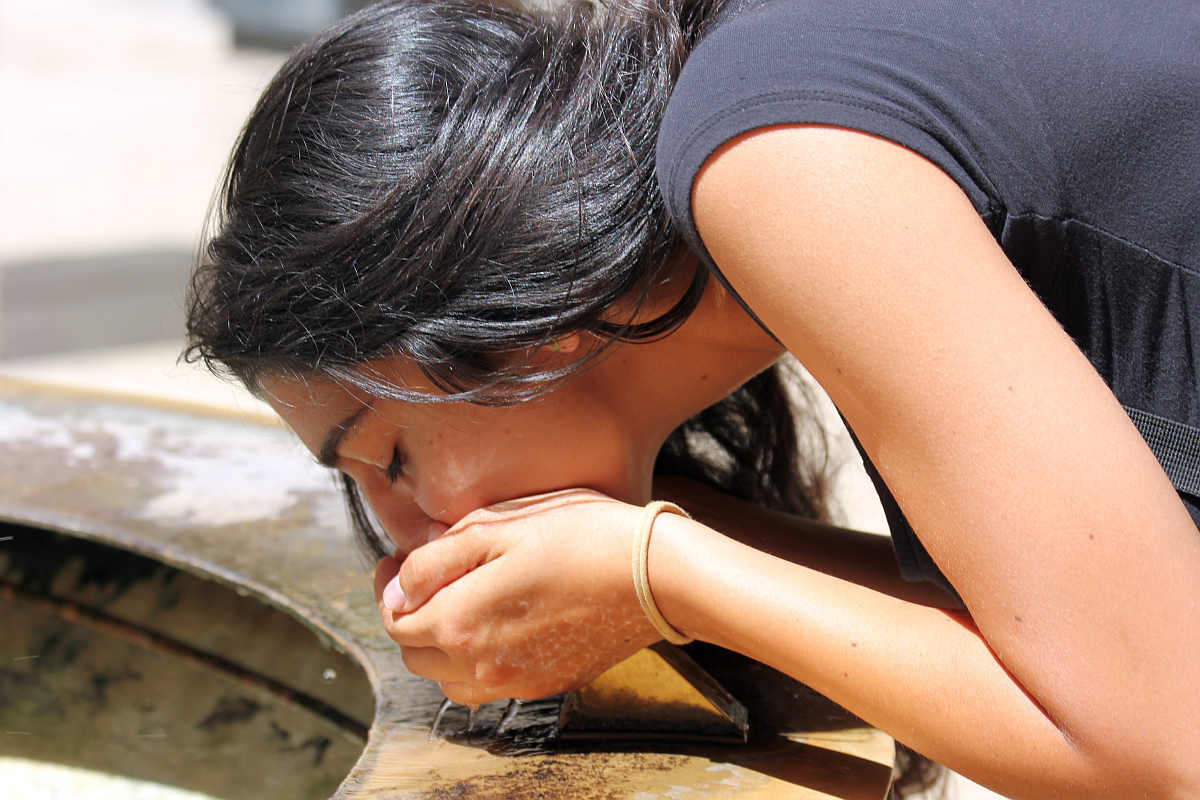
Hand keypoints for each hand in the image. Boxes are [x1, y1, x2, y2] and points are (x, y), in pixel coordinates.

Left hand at [372, 489, 663, 705]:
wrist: (657, 577)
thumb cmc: (583, 537)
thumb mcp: (500, 526)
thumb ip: (437, 559)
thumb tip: (398, 584)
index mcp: (461, 621)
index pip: (394, 619)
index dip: (387, 587)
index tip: (397, 560)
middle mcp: (481, 664)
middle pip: (415, 653)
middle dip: (409, 616)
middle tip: (425, 577)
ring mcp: (517, 681)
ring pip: (449, 677)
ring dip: (441, 644)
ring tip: (459, 601)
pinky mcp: (548, 683)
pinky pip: (490, 684)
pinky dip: (477, 660)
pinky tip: (499, 622)